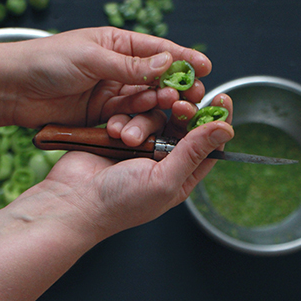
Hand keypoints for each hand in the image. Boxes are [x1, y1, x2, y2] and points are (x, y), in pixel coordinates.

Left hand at [8, 26, 209, 128]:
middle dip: (175, 87)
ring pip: (143, 100)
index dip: (183, 58)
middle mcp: (118, 68)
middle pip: (156, 78)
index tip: (205, 67)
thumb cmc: (48, 61)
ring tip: (166, 109)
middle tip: (192, 97)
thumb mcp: (92, 58)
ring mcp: (111, 92)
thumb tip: (167, 62)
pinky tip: (140, 125)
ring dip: (155, 106)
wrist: (14, 89)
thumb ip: (130, 65)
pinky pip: (127, 117)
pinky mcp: (103, 113)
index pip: (158, 49)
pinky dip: (135, 121)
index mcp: (117, 44)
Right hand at [21, 94, 233, 238]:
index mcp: (180, 175)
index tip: (221, 98)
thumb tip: (226, 130)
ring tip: (128, 139)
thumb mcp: (165, 179)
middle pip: (182, 125)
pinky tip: (114, 132)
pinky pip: (130, 114)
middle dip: (180, 112)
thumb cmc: (120, 201)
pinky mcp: (119, 134)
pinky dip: (124, 119)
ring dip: (143, 122)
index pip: (208, 145)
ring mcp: (140, 146)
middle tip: (178, 104)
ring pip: (155, 117)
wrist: (73, 200)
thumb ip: (194, 152)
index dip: (216, 122)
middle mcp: (163, 159)